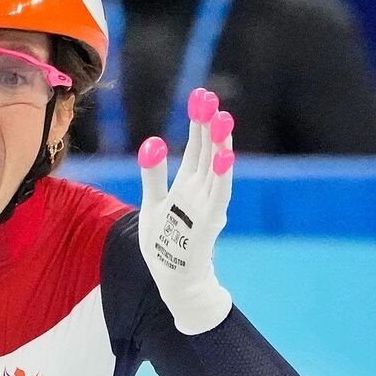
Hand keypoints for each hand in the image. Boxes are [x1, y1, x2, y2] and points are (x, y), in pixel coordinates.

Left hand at [137, 88, 235, 334]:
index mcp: (188, 185)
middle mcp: (202, 192)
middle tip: (209, 96)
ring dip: (220, 144)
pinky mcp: (209, 223)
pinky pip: (217, 196)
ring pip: (216, 170)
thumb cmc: (162, 243)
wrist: (174, 280)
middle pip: (207, 152)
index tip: (201, 95)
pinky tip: (224, 157)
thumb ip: (153, 175)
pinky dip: (221, 177)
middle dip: (208, 124)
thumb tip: (153, 142)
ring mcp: (208, 206)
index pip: (196, 147)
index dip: (198, 122)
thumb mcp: (151, 203)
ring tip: (222, 119)